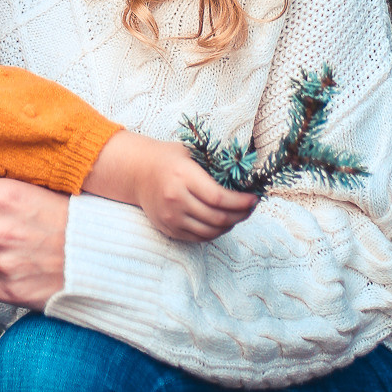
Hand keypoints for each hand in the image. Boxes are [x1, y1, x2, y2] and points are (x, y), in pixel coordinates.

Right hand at [86, 130, 255, 242]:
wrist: (136, 172)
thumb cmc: (168, 158)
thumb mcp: (190, 152)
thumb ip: (213, 164)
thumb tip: (246, 174)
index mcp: (184, 176)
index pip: (219, 198)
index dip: (241, 202)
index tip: (254, 199)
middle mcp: (176, 199)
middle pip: (217, 217)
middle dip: (240, 215)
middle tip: (251, 208)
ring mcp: (171, 217)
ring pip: (210, 231)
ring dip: (230, 226)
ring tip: (239, 216)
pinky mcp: (168, 228)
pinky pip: (198, 238)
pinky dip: (215, 233)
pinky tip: (223, 223)